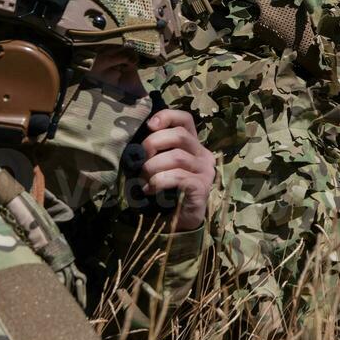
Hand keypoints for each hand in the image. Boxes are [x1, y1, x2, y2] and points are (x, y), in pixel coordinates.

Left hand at [138, 108, 216, 231]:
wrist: (176, 223)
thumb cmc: (165, 191)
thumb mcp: (159, 165)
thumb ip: (155, 151)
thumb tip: (134, 142)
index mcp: (193, 145)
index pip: (186, 119)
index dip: (167, 117)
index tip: (149, 125)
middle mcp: (203, 155)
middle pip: (180, 136)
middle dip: (154, 144)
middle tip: (141, 159)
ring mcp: (205, 172)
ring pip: (177, 157)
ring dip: (153, 167)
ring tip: (143, 179)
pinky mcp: (201, 187)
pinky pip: (178, 177)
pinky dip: (159, 181)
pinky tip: (149, 189)